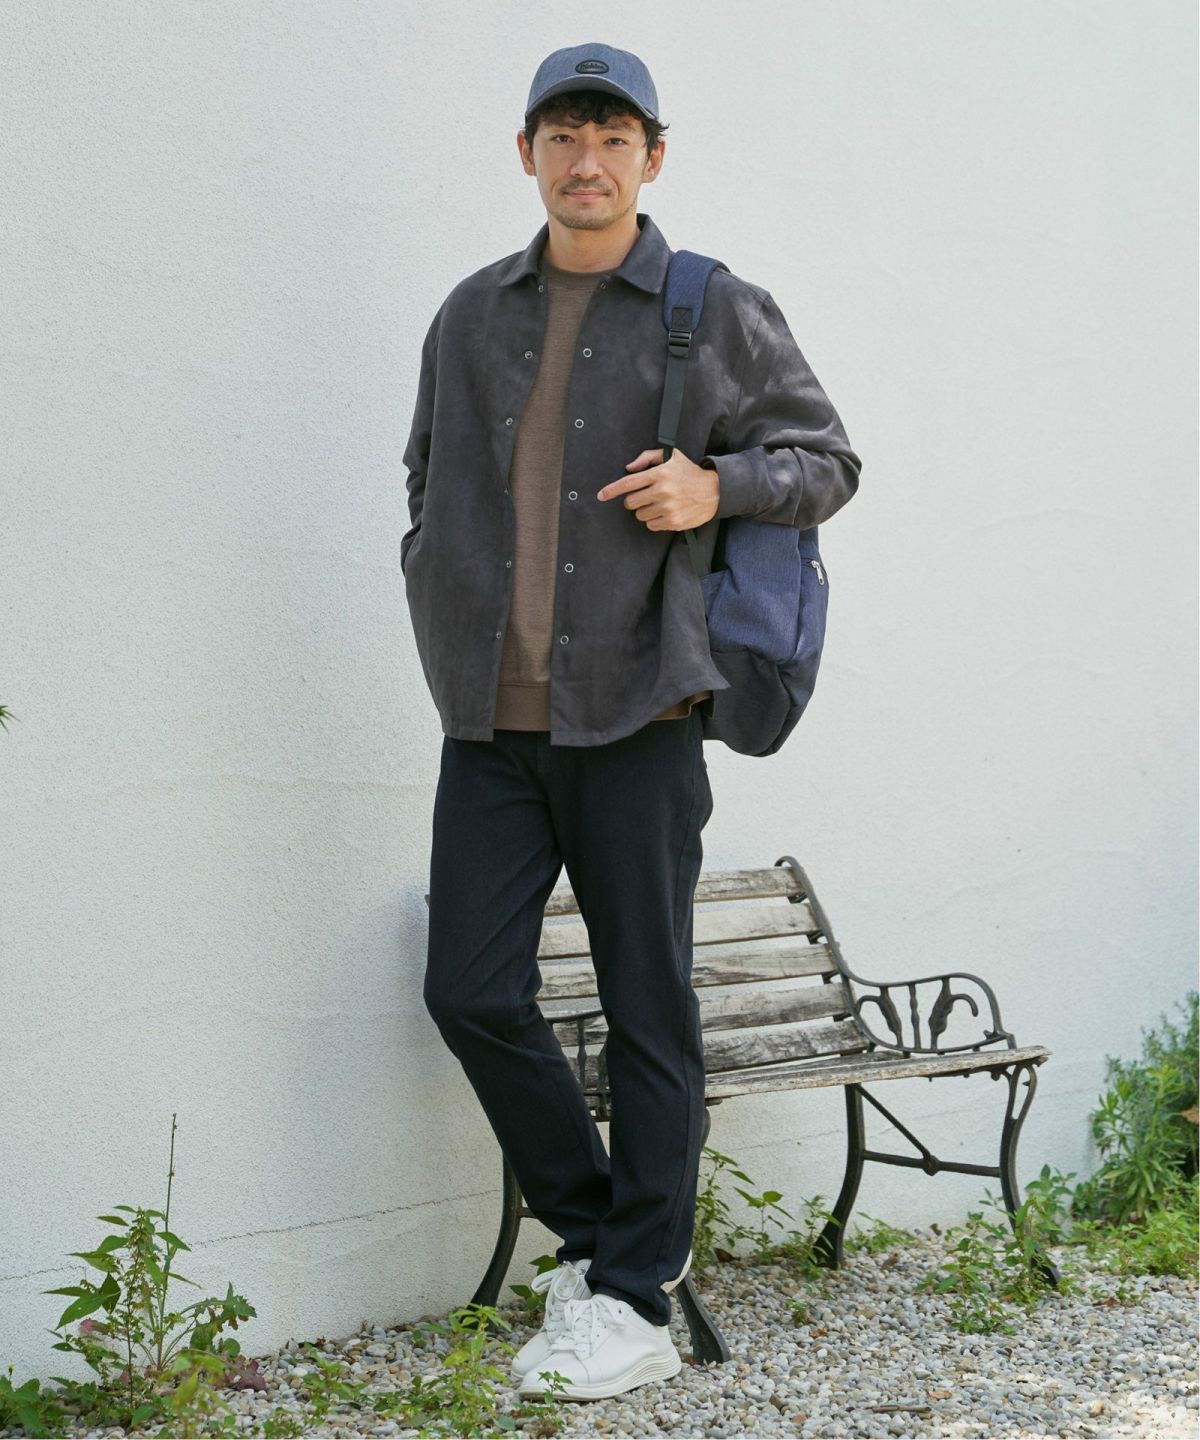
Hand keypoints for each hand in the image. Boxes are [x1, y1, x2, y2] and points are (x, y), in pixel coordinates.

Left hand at [596, 447, 719, 530]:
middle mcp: (662, 491)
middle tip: (645, 497)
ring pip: (640, 516)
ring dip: (645, 511)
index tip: (601, 495)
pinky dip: (655, 521)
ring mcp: (668, 508)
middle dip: (634, 501)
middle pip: (631, 503)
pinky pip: (651, 526)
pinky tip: (666, 512)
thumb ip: (648, 458)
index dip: (611, 490)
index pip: (628, 483)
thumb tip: (629, 468)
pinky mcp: (673, 522)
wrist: (715, 491)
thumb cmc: (689, 472)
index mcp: (659, 474)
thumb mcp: (672, 456)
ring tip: (659, 504)